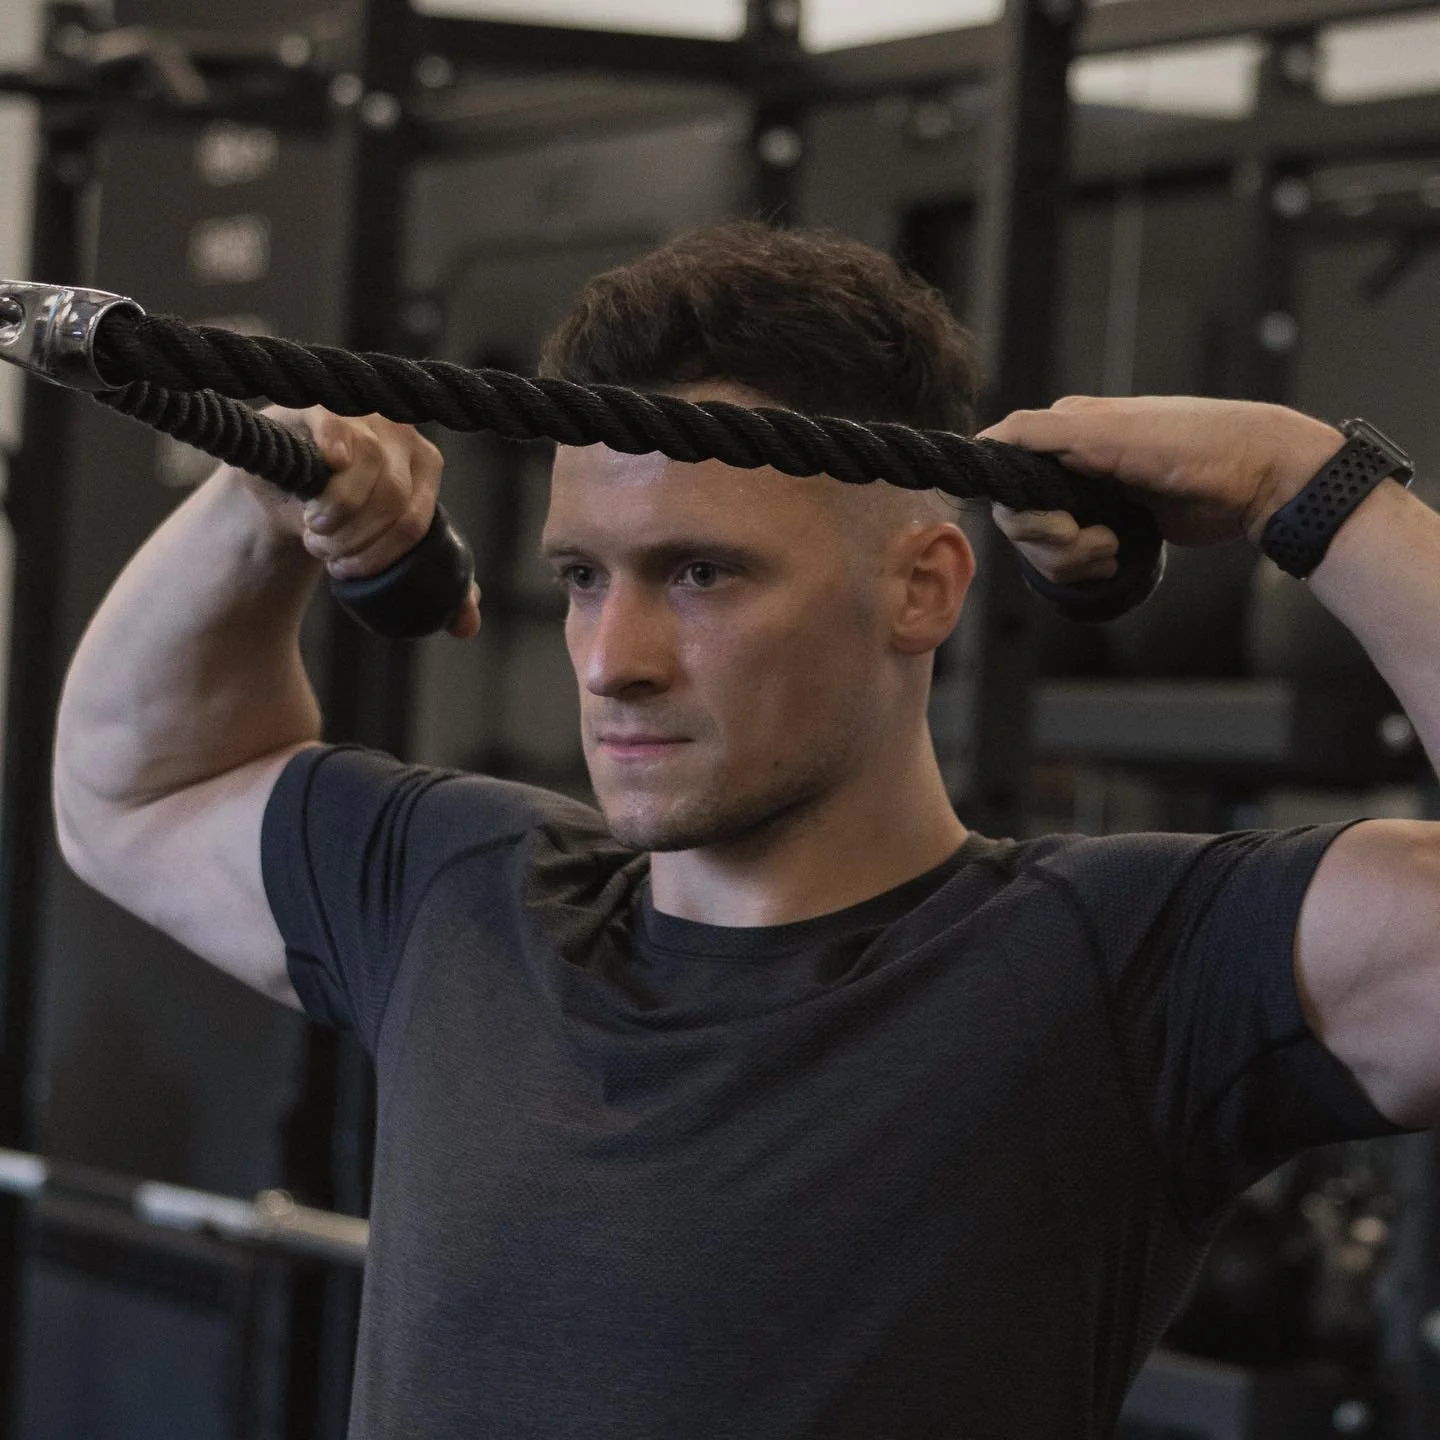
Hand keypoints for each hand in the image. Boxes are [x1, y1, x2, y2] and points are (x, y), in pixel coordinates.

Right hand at [240, 406, 480, 638]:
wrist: (281, 484)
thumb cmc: (342, 517)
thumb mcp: (386, 546)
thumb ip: (433, 579)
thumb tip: (467, 627)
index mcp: (425, 464)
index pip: (416, 521)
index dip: (380, 557)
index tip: (348, 574)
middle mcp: (400, 434)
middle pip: (390, 501)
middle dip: (354, 542)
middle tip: (327, 555)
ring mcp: (363, 415)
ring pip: (361, 474)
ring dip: (333, 518)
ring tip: (316, 530)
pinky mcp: (322, 405)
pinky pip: (335, 431)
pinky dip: (329, 463)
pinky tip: (317, 485)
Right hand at [980, 396, 1342, 585]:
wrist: (1260, 480)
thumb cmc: (1196, 446)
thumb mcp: (1112, 432)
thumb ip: (1042, 432)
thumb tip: (983, 441)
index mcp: (1064, 431)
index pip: (1003, 476)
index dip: (1021, 510)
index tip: (1060, 521)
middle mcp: (1067, 463)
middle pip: (1020, 522)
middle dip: (1054, 543)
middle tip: (1097, 537)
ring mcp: (1087, 499)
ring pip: (1043, 550)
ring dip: (1075, 560)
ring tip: (1116, 547)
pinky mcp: (1107, 528)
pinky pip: (1070, 563)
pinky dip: (1089, 569)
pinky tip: (1120, 556)